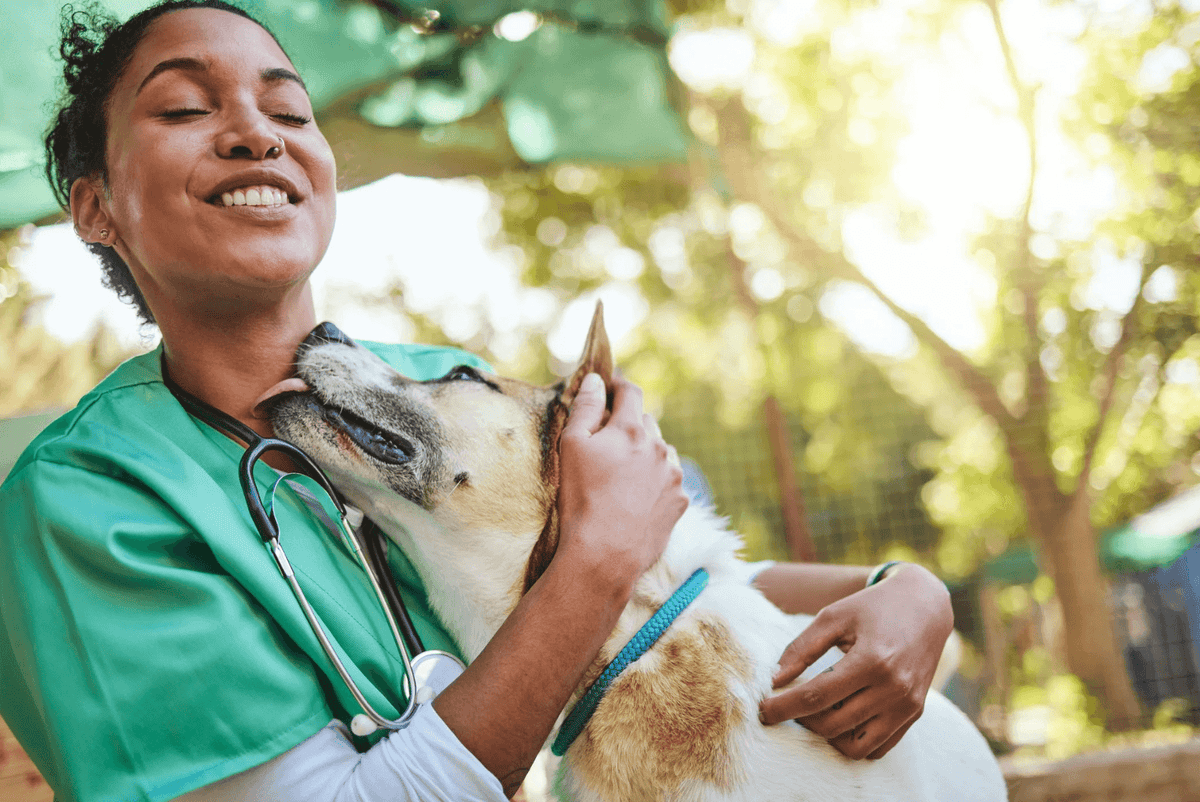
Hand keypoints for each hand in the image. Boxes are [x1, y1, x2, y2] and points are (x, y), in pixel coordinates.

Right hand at [555, 373, 687, 583]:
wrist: (605, 554)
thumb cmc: (582, 499)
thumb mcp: (571, 447)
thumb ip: (584, 408)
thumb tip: (595, 380)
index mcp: (631, 430)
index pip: (630, 393)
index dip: (619, 385)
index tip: (610, 387)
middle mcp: (658, 447)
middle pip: (646, 422)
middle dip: (628, 425)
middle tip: (608, 442)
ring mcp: (673, 476)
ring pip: (660, 451)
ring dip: (645, 453)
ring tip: (623, 475)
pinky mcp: (680, 502)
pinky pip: (669, 481)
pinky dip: (656, 481)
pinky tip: (637, 497)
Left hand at [758, 564, 952, 759]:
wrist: (924, 606)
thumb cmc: (871, 607)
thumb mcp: (832, 617)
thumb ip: (800, 649)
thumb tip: (773, 681)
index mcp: (871, 660)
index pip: (816, 696)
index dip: (783, 707)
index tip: (762, 711)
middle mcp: (893, 688)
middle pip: (832, 724)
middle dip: (800, 719)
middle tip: (786, 706)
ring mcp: (907, 706)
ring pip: (855, 746)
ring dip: (826, 735)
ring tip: (814, 712)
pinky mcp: (914, 715)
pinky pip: (878, 748)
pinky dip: (854, 742)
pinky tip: (839, 720)